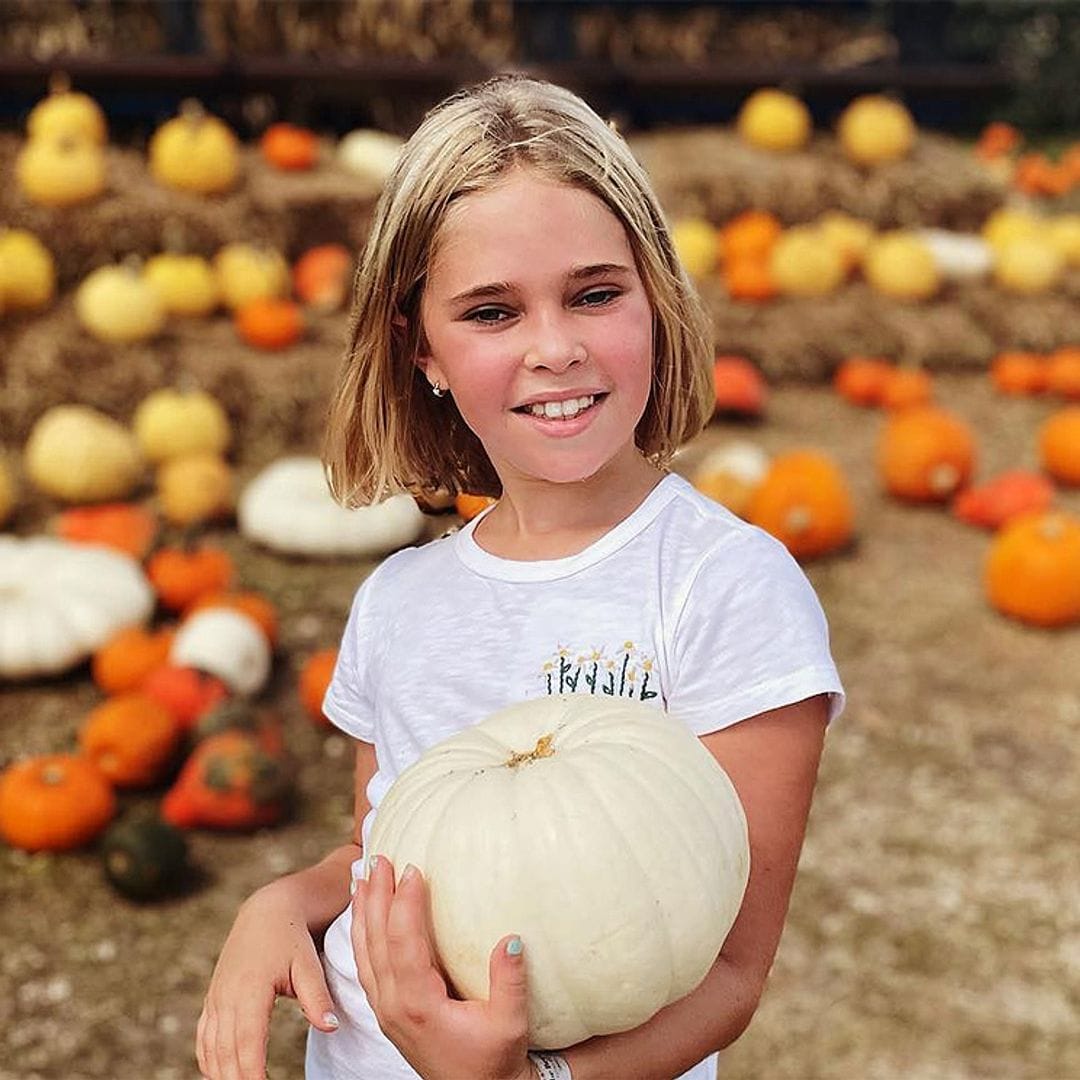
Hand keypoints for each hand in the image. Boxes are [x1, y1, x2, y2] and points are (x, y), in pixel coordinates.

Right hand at [196, 884, 339, 1079]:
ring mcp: (216, 998)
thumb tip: (330, 1027)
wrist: (266, 912)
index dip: (252, 1072)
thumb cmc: (292, 939)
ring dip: (222, 1074)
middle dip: (237, 1079)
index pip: (247, 1040)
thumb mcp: (308, 964)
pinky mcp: (212, 999)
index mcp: (251, 988)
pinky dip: (210, 1060)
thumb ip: (317, 997)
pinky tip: (221, 1075)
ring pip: (211, 1049)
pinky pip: (204, 1038)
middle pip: (226, 1052)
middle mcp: (227, 995)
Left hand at [352, 856, 532, 1079]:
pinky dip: (363, 933)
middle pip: (374, 941)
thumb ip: (509, 982)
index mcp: (418, 1005)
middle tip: (378, 857)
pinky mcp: (387, 1010)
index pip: (403, 943)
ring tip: (361, 874)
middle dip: (375, 896)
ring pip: (364, 952)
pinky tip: (366, 913)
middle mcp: (393, 1005)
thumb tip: (511, 938)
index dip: (404, 903)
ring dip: (362, 911)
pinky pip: (367, 963)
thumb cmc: (495, 1060)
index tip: (412, 868)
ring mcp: (385, 1009)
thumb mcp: (510, 1024)